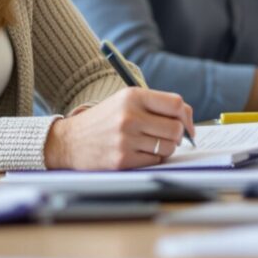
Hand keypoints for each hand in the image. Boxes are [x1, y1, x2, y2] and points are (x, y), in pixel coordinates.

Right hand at [42, 88, 193, 170]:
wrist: (69, 141)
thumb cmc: (103, 121)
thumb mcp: (124, 102)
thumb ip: (154, 106)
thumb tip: (187, 121)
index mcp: (132, 96)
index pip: (176, 104)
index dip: (187, 116)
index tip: (187, 125)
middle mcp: (129, 116)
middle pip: (176, 128)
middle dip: (176, 136)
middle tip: (166, 137)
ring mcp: (126, 139)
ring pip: (168, 147)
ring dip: (163, 148)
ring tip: (147, 144)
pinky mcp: (123, 159)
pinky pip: (154, 161)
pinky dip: (151, 159)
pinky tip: (136, 153)